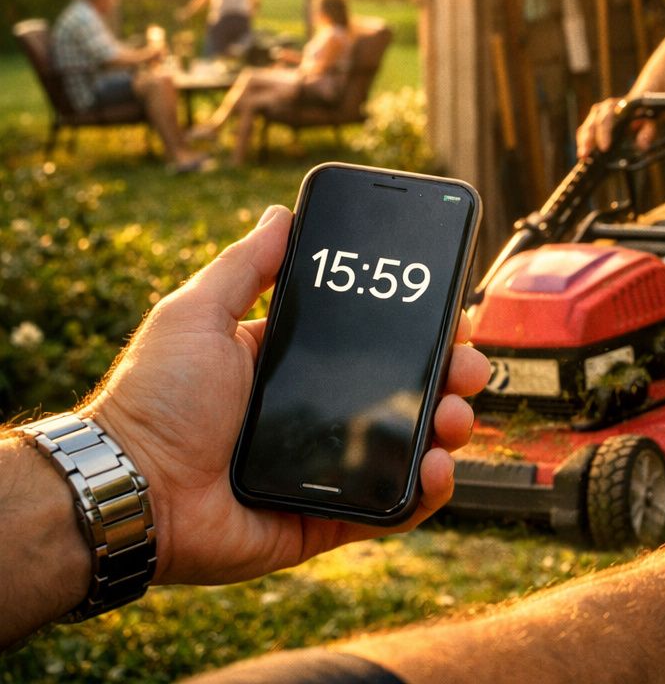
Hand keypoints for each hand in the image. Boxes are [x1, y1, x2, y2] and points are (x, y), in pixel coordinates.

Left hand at [82, 206, 491, 586]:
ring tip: (452, 418)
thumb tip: (281, 212)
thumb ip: (245, 267)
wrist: (129, 488)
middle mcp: (319, 415)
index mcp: (295, 366)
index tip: (452, 315)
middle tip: (467, 368)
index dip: (421, 330)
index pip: (376, 344)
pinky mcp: (329, 519)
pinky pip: (393, 508)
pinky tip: (436, 467)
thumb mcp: (196, 314)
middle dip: (452, 377)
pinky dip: (427, 492)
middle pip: (409, 393)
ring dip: (450, 429)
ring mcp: (328, 469)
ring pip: (412, 447)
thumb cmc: (153, 399)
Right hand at [575, 97, 654, 159]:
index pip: (607, 119)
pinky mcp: (593, 122)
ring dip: (582, 142)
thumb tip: (642, 146)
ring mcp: (596, 114)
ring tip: (582, 156)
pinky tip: (582, 154)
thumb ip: (648, 132)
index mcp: (617, 106)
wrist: (638, 104)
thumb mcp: (650, 122)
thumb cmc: (644, 115)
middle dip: (588, 140)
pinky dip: (583, 143)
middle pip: (592, 123)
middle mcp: (604, 108)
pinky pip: (585, 132)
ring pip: (586, 127)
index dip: (604, 134)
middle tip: (585, 155)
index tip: (604, 148)